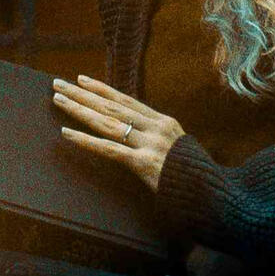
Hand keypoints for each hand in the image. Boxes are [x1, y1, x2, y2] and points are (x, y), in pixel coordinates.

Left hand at [53, 75, 183, 193]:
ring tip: (59, 100)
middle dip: (83, 94)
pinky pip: (109, 150)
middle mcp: (157, 128)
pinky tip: (66, 132)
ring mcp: (151, 144)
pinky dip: (86, 140)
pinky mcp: (145, 164)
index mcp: (164, 122)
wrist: (216, 196)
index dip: (102, 89)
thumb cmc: (195, 178)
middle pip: (112, 106)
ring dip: (80, 109)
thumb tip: (137, 134)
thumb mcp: (179, 150)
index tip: (82, 79)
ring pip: (107, 122)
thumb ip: (159, 139)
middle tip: (58, 84)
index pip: (126, 100)